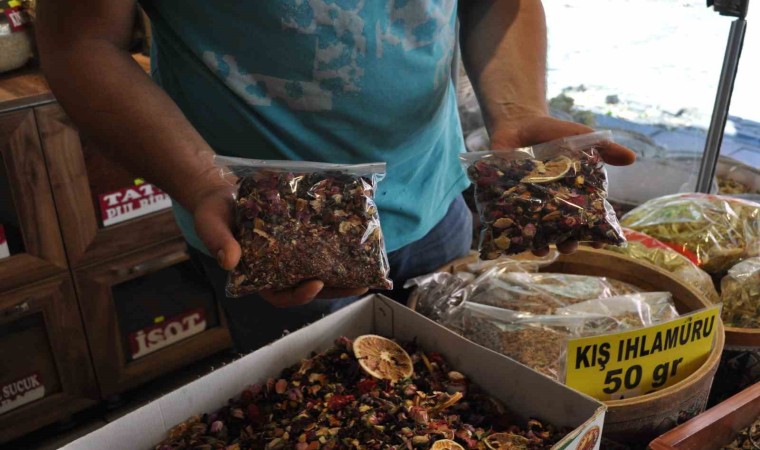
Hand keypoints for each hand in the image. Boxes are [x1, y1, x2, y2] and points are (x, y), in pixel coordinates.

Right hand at [190, 184, 367, 307]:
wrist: (223, 193)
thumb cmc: (213, 214)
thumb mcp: (210, 225)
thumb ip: (218, 242)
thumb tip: (230, 262)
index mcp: (257, 276)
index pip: (281, 295)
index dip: (300, 295)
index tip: (316, 283)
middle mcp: (278, 269)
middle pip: (309, 287)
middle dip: (335, 288)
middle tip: (359, 284)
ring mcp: (291, 255)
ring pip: (320, 270)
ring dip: (343, 273)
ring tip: (367, 270)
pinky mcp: (300, 237)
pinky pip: (320, 247)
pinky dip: (337, 247)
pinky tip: (355, 242)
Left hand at [488, 115, 635, 255]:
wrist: (519, 123)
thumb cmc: (554, 133)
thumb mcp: (581, 138)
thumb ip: (604, 148)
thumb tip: (631, 158)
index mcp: (574, 193)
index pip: (588, 218)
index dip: (595, 233)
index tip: (599, 244)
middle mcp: (553, 203)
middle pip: (563, 231)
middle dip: (567, 243)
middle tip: (568, 246)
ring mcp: (529, 203)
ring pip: (537, 232)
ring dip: (540, 244)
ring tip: (542, 250)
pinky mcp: (507, 200)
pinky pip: (510, 220)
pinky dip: (512, 231)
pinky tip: (516, 239)